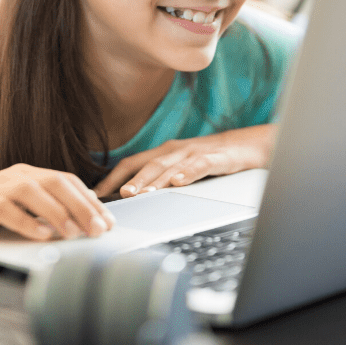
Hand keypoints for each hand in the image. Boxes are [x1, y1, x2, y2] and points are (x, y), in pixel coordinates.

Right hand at [0, 164, 114, 241]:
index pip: (67, 181)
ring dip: (58, 213)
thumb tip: (82, 218)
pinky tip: (43, 236)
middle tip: (99, 230)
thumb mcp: (17, 209)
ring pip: (34, 192)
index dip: (90, 199)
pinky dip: (27, 222)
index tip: (108, 220)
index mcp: (26, 174)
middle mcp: (14, 176)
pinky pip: (6, 210)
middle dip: (82, 206)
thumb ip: (43, 209)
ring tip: (74, 233)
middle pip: (56, 183)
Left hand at [92, 124, 274, 198]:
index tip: (95, 194)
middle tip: (116, 197)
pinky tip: (180, 182)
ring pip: (171, 165)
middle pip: (148, 164)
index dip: (112, 177)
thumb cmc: (211, 159)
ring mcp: (196, 152)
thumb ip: (159, 179)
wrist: (249, 145)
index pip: (131, 163)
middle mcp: (176, 150)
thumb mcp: (181, 167)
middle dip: (131, 181)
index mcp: (164, 153)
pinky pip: (202, 165)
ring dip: (155, 180)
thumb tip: (129, 199)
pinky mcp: (218, 158)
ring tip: (143, 194)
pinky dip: (189, 172)